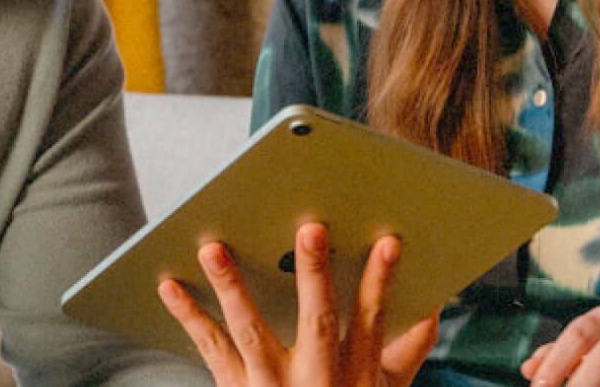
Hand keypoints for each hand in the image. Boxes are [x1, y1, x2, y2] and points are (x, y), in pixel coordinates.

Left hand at [157, 221, 438, 385]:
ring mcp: (270, 386)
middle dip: (315, 275)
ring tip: (214, 247)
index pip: (372, 320)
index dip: (381, 281)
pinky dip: (187, 315)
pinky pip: (209, 348)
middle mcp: (315, 379)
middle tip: (311, 229)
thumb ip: (406, 353)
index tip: (388, 242)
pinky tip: (168, 283)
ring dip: (231, 287)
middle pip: (316, 321)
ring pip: (250, 332)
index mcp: (355, 373)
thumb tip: (432, 308)